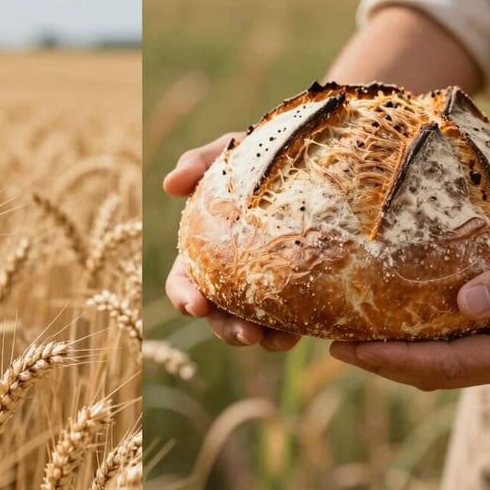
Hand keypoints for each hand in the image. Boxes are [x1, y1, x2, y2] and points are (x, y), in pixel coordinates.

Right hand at [163, 133, 300, 352]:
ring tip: (280, 339)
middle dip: (227, 329)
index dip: (184, 296)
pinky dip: (293, 331)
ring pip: (254, 325)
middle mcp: (230, 274)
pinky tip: (303, 332)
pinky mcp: (298, 290)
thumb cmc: (265, 152)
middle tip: (247, 334)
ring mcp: (264, 286)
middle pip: (217, 314)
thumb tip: (169, 185)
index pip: (184, 281)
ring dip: (262, 338)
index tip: (195, 304)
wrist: (320, 154)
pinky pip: (291, 320)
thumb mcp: (234, 150)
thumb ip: (200, 162)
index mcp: (205, 248)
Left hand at [329, 218, 489, 389]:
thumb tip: (465, 302)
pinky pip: (449, 348)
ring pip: (438, 365)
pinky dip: (414, 343)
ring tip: (348, 340)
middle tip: (334, 345)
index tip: (352, 349)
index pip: (445, 365)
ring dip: (393, 356)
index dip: (394, 360)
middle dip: (382, 362)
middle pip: (433, 373)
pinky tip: (388, 326)